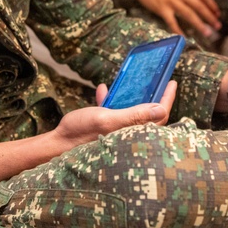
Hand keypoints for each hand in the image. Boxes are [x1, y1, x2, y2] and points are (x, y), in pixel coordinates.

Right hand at [0, 81, 176, 192]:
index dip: (167, 98)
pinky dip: (110, 101)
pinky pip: (113, 113)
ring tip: (134, 83)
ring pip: (131, 113)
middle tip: (160, 82)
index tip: (172, 82)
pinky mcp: (105, 131)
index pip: (158, 115)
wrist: (55, 145)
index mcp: (132, 134)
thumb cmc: (79, 134)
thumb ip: (133, 115)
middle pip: (148, 114)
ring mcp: (116, 133)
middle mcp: (128, 135)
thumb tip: (161, 110)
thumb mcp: (106, 120)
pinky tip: (103, 90)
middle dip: (154, 98)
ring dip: (131, 97)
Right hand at [123, 0, 220, 38]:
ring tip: (207, 33)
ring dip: (199, 25)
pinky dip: (178, 30)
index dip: (212, 6)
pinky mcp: (162, 8)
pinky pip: (172, 22)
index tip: (218, 14)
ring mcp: (171, 0)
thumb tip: (201, 1)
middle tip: (217, 27)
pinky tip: (184, 37)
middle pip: (199, 6)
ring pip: (189, 14)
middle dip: (210, 17)